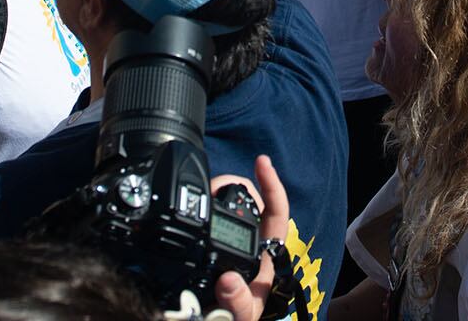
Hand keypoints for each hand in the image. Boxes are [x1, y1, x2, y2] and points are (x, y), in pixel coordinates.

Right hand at [212, 156, 291, 320]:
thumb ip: (239, 303)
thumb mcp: (241, 316)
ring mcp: (228, 242)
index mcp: (265, 257)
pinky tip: (191, 202)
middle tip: (213, 184)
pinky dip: (200, 204)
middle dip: (233, 184)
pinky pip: (206, 216)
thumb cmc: (235, 319)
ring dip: (214, 192)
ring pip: (226, 204)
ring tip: (201, 191)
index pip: (276, 213)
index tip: (262, 162)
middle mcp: (249, 244)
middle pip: (249, 201)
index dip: (272, 186)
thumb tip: (229, 281)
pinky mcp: (207, 243)